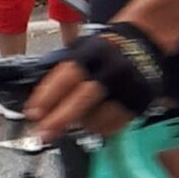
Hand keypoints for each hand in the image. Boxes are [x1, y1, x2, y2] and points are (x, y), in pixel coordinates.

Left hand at [26, 21, 165, 139]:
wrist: (144, 43)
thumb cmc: (107, 49)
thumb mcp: (83, 50)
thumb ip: (64, 73)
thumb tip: (40, 103)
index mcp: (93, 53)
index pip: (67, 77)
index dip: (47, 97)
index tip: (33, 114)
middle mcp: (112, 69)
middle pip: (83, 99)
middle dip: (60, 119)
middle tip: (43, 135)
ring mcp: (129, 86)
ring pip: (100, 116)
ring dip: (81, 125)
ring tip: (72, 125)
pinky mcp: (140, 101)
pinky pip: (116, 124)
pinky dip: (101, 128)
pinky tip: (94, 124)